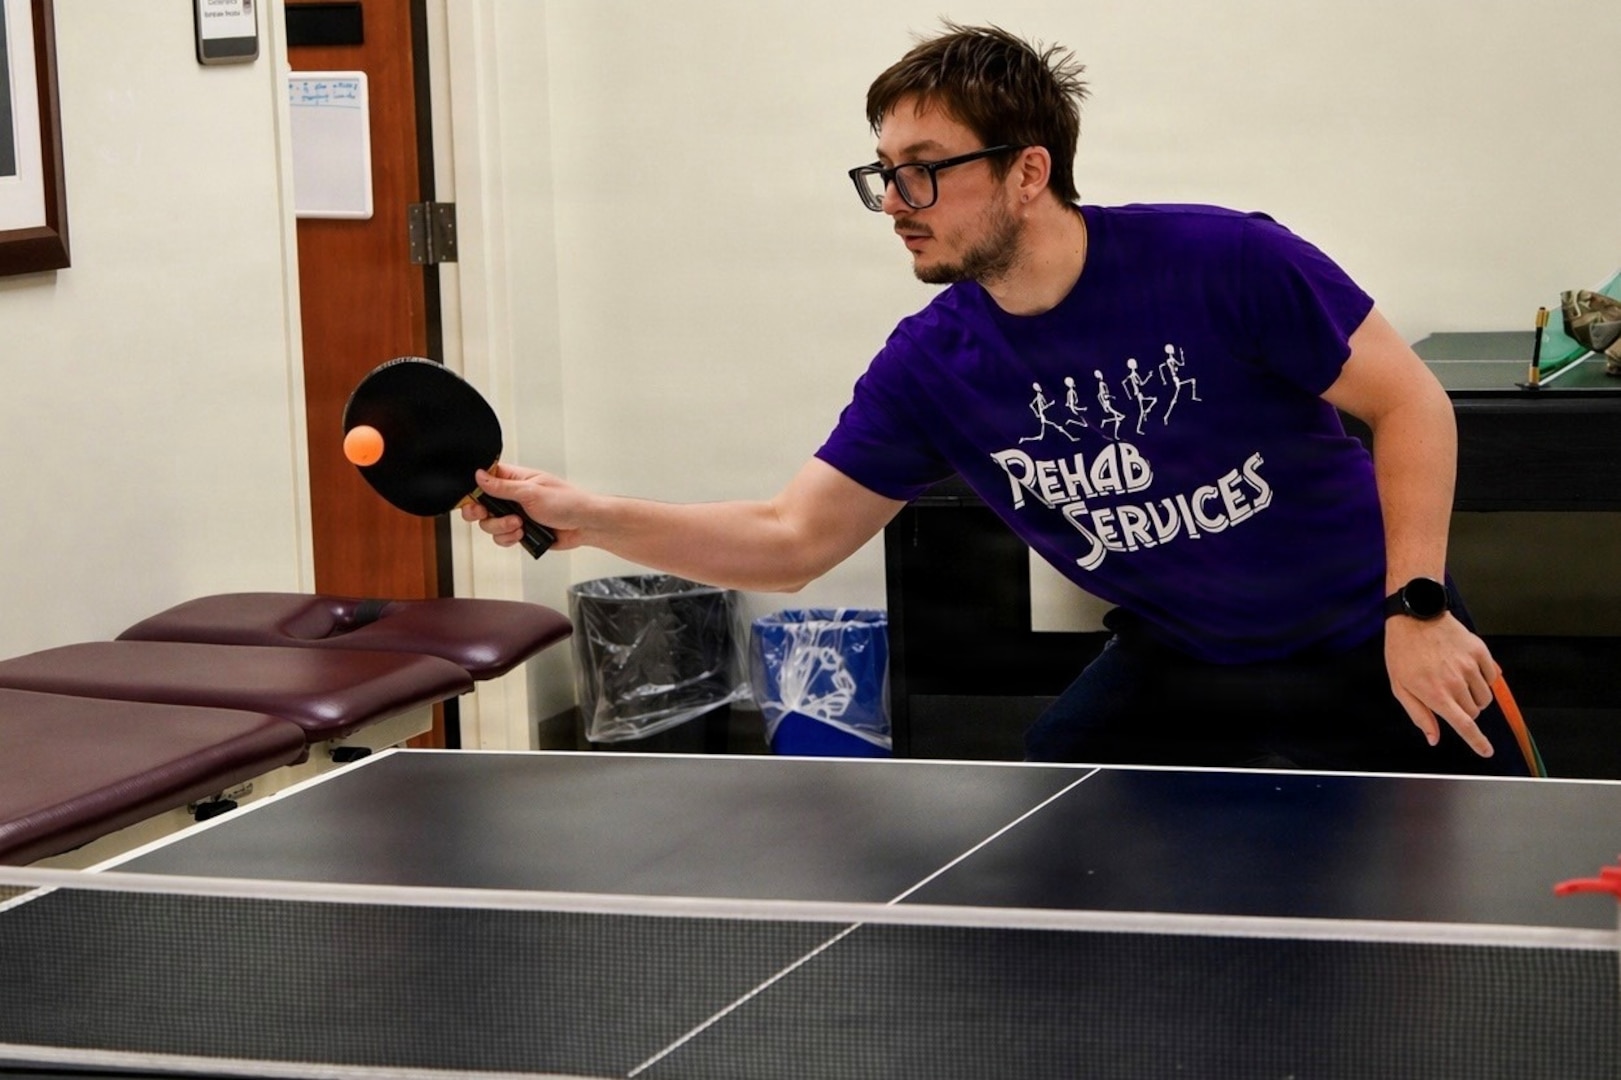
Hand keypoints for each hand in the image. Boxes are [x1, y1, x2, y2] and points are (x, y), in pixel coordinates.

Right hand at [461, 463, 586, 550]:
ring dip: (501, 527)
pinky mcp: (519, 531)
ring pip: (489, 524)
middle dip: (483, 513)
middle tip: (488, 514)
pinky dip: (509, 538)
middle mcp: (511, 496)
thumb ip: (502, 487)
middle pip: (480, 505)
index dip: (474, 490)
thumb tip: (479, 475)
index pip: (483, 479)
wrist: (585, 526)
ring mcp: (514, 514)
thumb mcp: (532, 492)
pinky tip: (522, 534)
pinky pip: (502, 538)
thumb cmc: (568, 502)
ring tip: (520, 524)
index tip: (475, 500)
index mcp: (514, 479)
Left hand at [1384, 614, 1499, 756]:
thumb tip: (1434, 738)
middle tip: (1448, 696)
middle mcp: (1456, 683)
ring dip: (1474, 697)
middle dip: (1464, 711)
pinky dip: (1483, 680)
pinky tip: (1466, 669)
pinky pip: (1492, 677)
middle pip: (1474, 712)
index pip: (1464, 725)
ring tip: (1455, 681)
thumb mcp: (1400, 687)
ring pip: (1485, 697)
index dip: (1477, 742)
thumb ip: (1420, 715)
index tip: (1487, 752)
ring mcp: (1470, 666)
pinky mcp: (1480, 652)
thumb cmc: (1403, 653)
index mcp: (1436, 694)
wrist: (1415, 617)